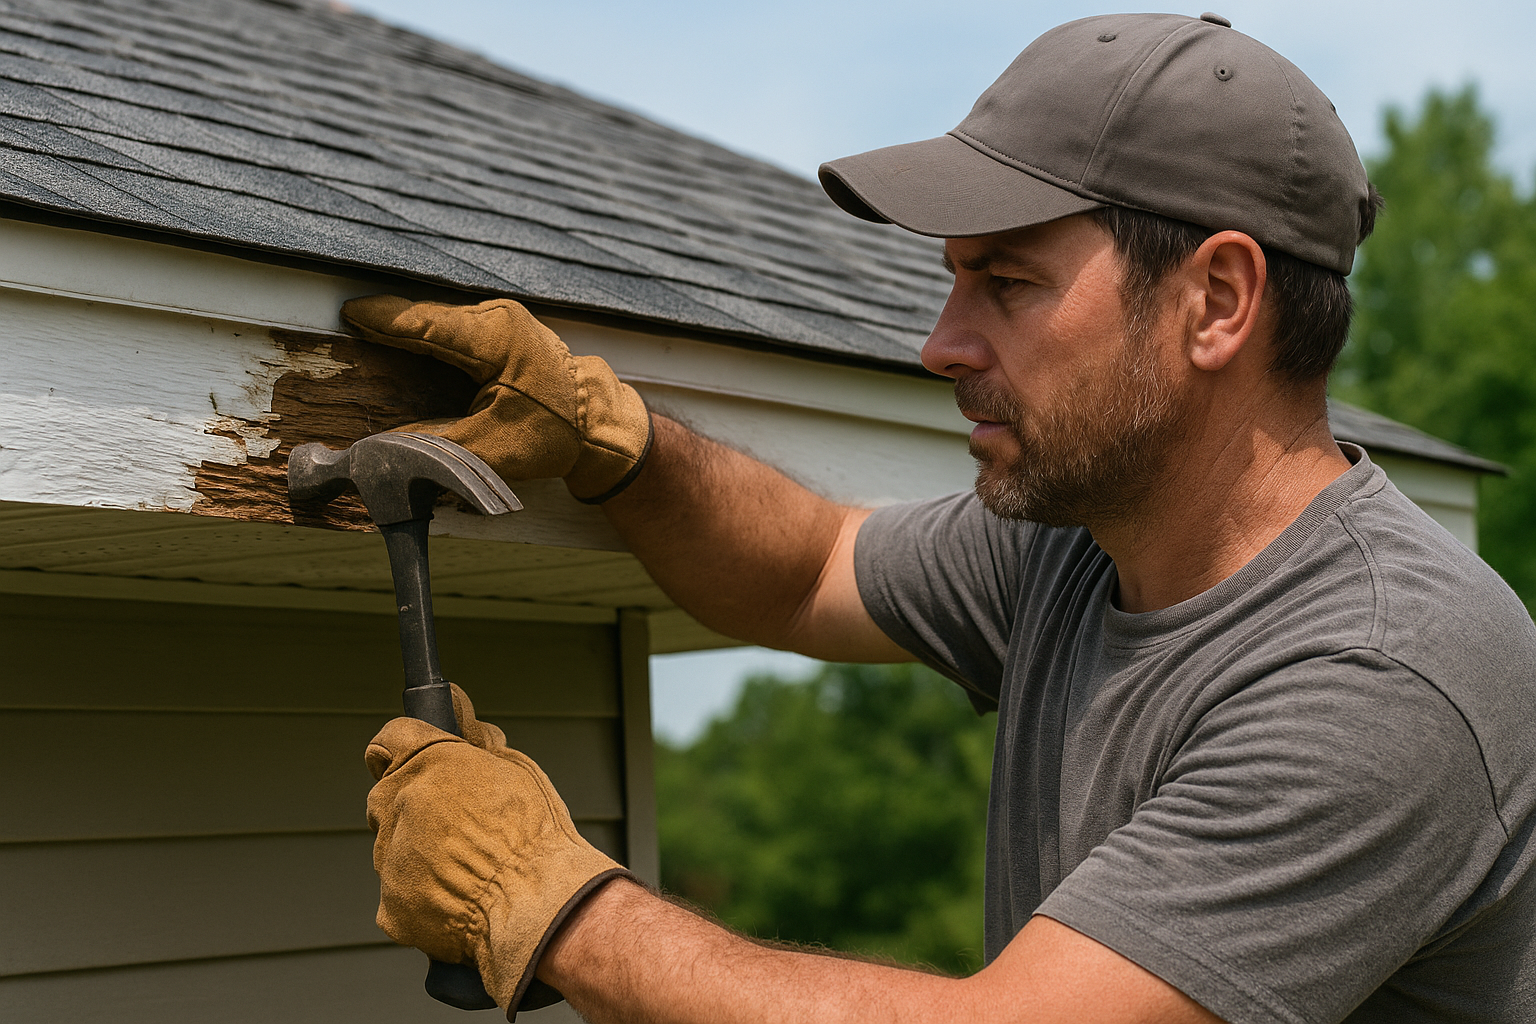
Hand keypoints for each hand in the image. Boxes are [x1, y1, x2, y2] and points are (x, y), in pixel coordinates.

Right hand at [341, 296, 652, 502]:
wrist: (598, 422)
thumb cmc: (552, 434)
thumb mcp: (489, 448)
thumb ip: (432, 443)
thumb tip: (381, 448)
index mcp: (496, 340)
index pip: (427, 323)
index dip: (385, 319)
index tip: (348, 312)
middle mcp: (500, 319)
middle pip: (430, 317)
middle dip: (390, 321)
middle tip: (349, 320)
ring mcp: (505, 320)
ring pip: (443, 319)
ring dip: (409, 326)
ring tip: (368, 327)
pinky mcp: (506, 329)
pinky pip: (456, 326)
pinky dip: (430, 332)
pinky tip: (406, 338)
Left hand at [365, 686, 632, 1012]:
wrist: (539, 906)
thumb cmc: (538, 838)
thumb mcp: (518, 771)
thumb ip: (478, 746)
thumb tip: (464, 722)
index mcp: (430, 761)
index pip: (391, 737)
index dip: (402, 749)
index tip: (412, 761)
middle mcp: (400, 803)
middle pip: (386, 797)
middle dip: (412, 808)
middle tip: (456, 828)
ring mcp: (389, 856)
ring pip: (393, 850)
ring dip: (418, 856)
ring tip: (468, 872)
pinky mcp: (390, 905)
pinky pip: (398, 897)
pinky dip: (422, 900)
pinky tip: (460, 902)